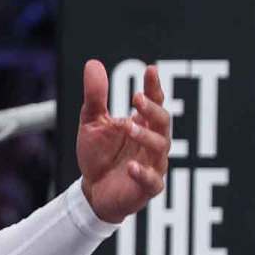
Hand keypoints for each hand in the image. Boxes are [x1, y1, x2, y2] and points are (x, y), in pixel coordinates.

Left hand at [77, 60, 171, 222]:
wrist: (91, 192)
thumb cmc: (99, 155)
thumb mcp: (92, 123)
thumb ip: (95, 96)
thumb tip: (93, 63)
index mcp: (143, 124)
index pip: (154, 102)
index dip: (154, 87)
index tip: (151, 70)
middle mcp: (152, 143)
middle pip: (162, 122)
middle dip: (152, 109)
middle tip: (137, 98)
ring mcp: (153, 165)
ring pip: (160, 148)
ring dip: (146, 136)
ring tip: (128, 126)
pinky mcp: (147, 188)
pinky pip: (152, 181)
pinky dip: (143, 173)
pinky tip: (132, 166)